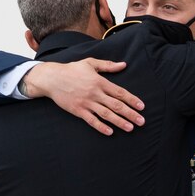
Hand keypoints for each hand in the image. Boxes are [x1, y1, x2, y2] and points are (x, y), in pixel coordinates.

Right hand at [22, 59, 144, 135]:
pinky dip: (101, 126)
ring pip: (106, 114)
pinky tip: (110, 132)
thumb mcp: (90, 63)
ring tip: (130, 128)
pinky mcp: (78, 110)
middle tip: (141, 121)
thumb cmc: (71, 69)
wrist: (52, 78)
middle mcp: (95, 93)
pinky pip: (91, 120)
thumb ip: (108, 65)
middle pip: (116, 105)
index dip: (132, 99)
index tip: (141, 106)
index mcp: (99, 81)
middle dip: (130, 113)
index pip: (119, 92)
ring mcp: (86, 102)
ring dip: (119, 122)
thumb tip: (123, 65)